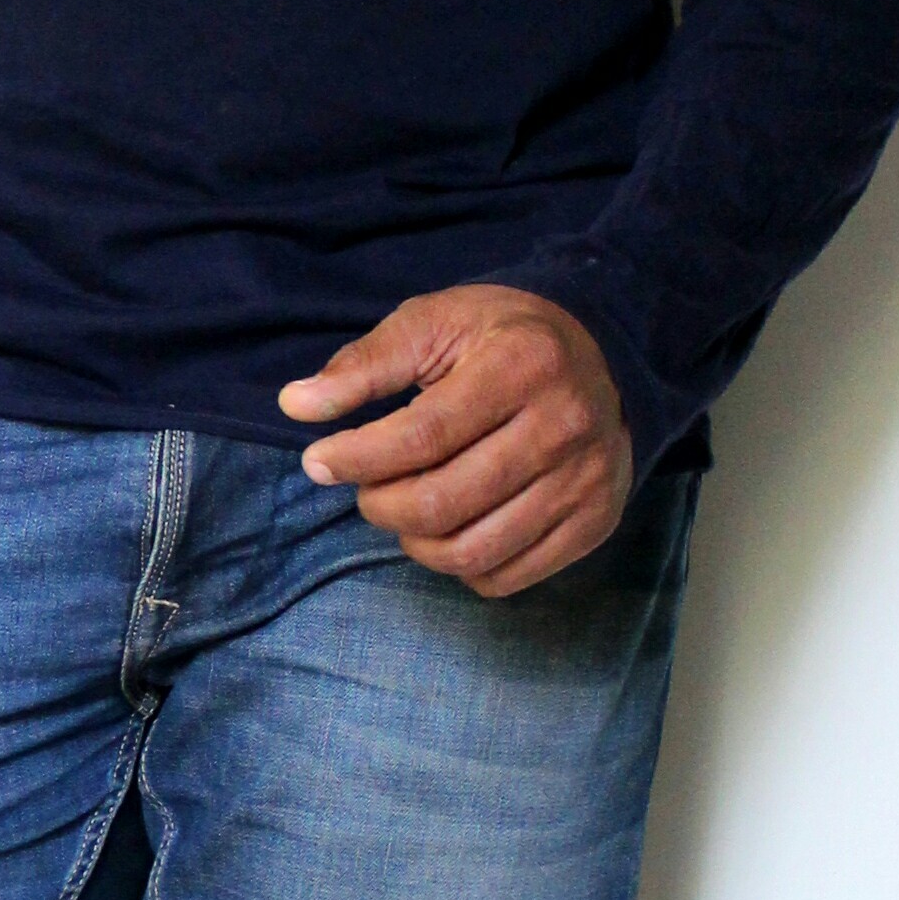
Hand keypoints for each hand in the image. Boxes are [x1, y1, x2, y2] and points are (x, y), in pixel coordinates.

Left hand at [278, 284, 634, 597]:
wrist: (604, 355)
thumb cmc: (502, 337)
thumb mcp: (434, 322)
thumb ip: (363, 364)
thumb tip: (295, 405)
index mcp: (521, 366)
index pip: (423, 436)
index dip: (358, 458)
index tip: (318, 462)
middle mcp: (563, 427)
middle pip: (443, 503)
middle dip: (380, 505)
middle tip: (366, 489)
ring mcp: (586, 482)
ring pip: (472, 552)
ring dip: (414, 543)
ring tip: (404, 509)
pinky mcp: (596, 523)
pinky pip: (507, 576)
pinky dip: (460, 567)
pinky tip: (450, 529)